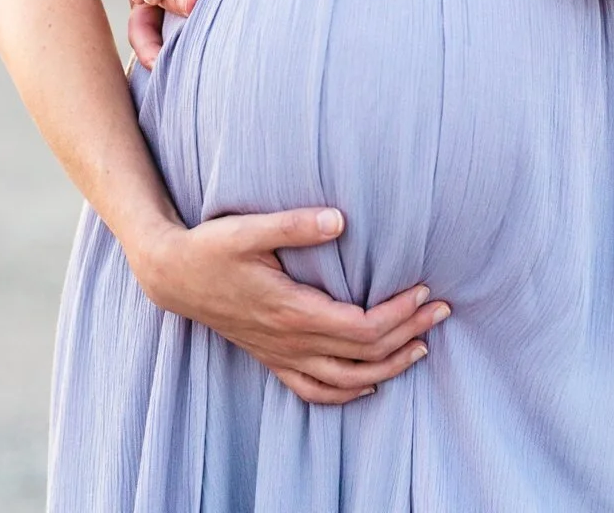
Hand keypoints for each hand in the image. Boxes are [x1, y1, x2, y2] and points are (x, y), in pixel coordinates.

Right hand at [129, 209, 449, 404]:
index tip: (426, 291)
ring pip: (346, 380)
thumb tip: (341, 219)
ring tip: (421, 347)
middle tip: (441, 311)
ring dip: (389, 367)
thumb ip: (295, 225)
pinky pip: (314, 390)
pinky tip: (369, 383)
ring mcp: (280, 354)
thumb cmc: (211, 248)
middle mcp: (291, 340)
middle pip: (364, 354)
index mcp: (292, 311)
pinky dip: (347, 393)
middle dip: (409, 335)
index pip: (362, 327)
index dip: (400, 314)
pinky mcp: (271, 357)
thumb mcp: (249, 228)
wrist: (171, 275)